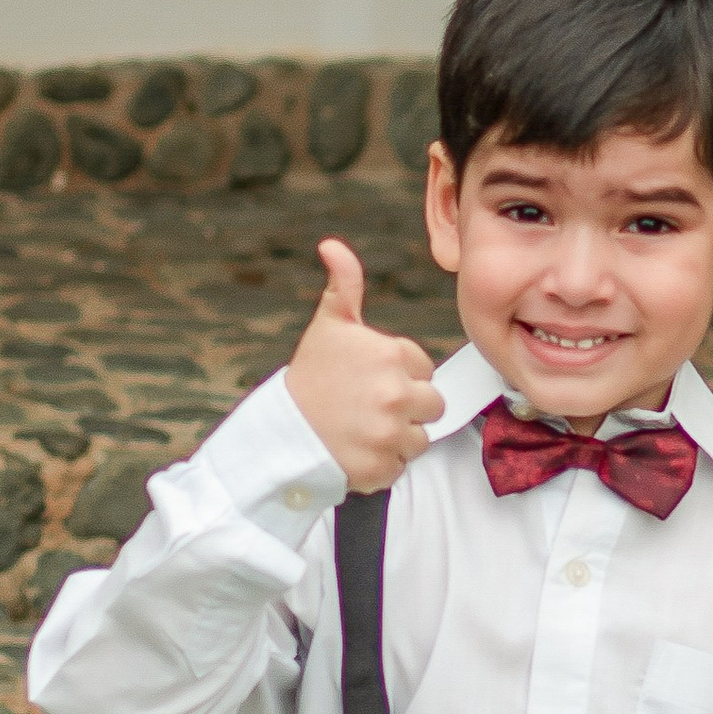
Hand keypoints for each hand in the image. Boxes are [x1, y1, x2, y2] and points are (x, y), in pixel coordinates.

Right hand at [286, 239, 443, 491]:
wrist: (280, 432)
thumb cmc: (309, 377)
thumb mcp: (329, 325)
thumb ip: (344, 285)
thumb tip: (333, 246)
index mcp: (391, 355)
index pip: (424, 368)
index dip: (399, 375)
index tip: (369, 380)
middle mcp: (395, 394)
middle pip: (432, 405)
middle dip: (407, 407)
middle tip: (369, 407)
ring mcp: (390, 434)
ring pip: (420, 438)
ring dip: (398, 437)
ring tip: (363, 428)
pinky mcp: (383, 467)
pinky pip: (402, 466)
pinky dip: (383, 463)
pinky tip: (358, 449)